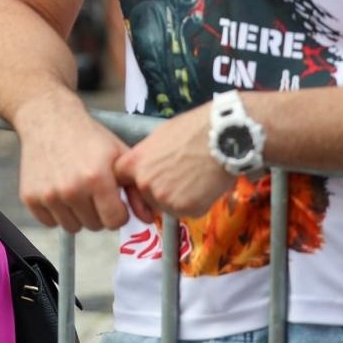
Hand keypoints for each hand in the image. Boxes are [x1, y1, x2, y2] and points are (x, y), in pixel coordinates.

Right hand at [14, 96, 131, 231]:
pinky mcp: (30, 197)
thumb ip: (136, 189)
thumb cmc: (89, 137)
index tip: (114, 198)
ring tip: (76, 188)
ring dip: (77, 214)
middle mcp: (71, 189)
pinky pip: (50, 223)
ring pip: (72, 227)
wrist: (49, 119)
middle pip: (94, 226)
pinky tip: (58, 189)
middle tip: (93, 189)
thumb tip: (149, 220)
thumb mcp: (119, 155)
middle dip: (98, 211)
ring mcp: (48, 194)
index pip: (115, 221)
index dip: (118, 211)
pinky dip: (56, 212)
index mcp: (96, 178)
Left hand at [112, 104, 233, 223]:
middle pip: (144, 194)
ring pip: (165, 205)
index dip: (130, 179)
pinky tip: (204, 186)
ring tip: (194, 178)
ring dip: (176, 198)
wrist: (222, 138)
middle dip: (157, 189)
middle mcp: (145, 184)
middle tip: (178, 175)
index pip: (119, 179)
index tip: (140, 178)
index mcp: (134, 163)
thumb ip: (146, 156)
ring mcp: (164, 199)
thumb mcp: (160, 136)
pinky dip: (194, 203)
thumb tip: (146, 165)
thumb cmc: (193, 130)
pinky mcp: (186, 210)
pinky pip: (185, 212)